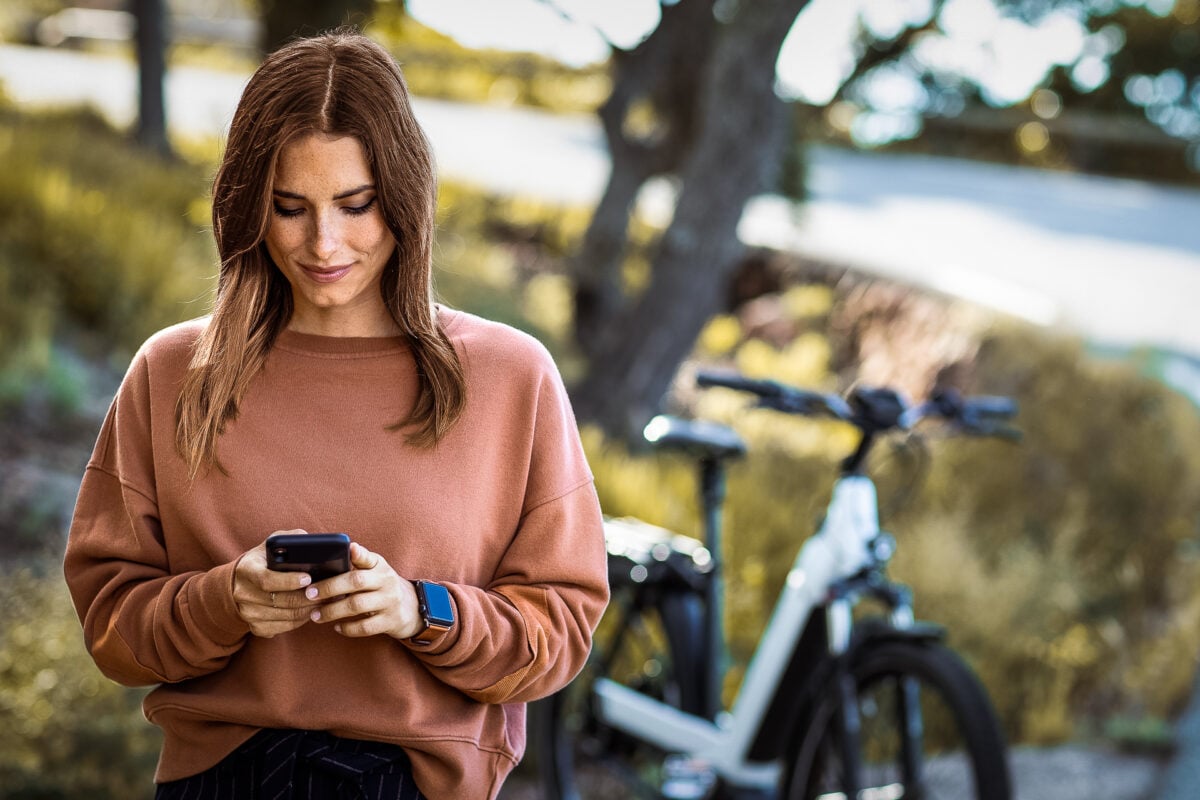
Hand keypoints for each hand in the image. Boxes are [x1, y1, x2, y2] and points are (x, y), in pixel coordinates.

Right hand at [232, 529, 318, 637]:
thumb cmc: (262, 561)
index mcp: (246, 570)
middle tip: (329, 592)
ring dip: (309, 610)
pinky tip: (312, 611)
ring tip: (326, 601)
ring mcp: (248, 613)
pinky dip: (301, 620)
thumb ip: (289, 539)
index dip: (289, 581)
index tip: (308, 578)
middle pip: (281, 601)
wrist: (238, 583)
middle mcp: (243, 594)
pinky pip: (284, 627)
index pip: (267, 580)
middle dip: (309, 597)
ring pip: (286, 616)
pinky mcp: (255, 627)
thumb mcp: (270, 545)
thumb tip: (308, 539)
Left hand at [305, 543, 422, 639]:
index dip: (358, 553)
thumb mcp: (375, 569)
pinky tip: (336, 627)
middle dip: (330, 587)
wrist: (410, 607)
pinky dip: (348, 628)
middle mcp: (386, 581)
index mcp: (380, 566)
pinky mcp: (390, 621)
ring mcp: (390, 602)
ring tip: (315, 615)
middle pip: (357, 581)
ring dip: (332, 611)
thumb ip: (358, 562)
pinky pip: (365, 627)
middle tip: (309, 594)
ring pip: (358, 605)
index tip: (348, 548)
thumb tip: (338, 552)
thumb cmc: (381, 585)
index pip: (368, 557)